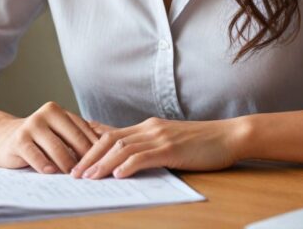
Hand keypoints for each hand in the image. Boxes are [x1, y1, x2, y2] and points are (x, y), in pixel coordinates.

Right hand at [0, 101, 99, 173]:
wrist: (3, 137)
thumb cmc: (37, 139)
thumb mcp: (56, 133)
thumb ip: (74, 138)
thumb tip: (103, 154)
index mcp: (59, 111)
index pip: (84, 130)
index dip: (96, 149)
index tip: (105, 164)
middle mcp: (46, 113)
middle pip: (74, 139)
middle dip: (85, 158)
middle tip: (92, 174)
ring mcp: (32, 125)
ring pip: (57, 148)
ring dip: (68, 164)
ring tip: (75, 177)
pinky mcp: (19, 139)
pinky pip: (36, 155)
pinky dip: (46, 165)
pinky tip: (52, 173)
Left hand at [70, 116, 244, 179]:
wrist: (229, 136)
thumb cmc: (202, 143)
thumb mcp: (169, 141)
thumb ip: (149, 146)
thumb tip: (127, 160)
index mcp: (147, 127)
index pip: (110, 134)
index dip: (89, 147)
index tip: (74, 161)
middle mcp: (149, 128)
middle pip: (109, 139)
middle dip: (88, 156)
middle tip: (73, 173)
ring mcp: (160, 137)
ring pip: (122, 148)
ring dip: (102, 163)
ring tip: (87, 177)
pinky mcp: (172, 148)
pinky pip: (144, 156)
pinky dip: (127, 165)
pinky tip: (117, 175)